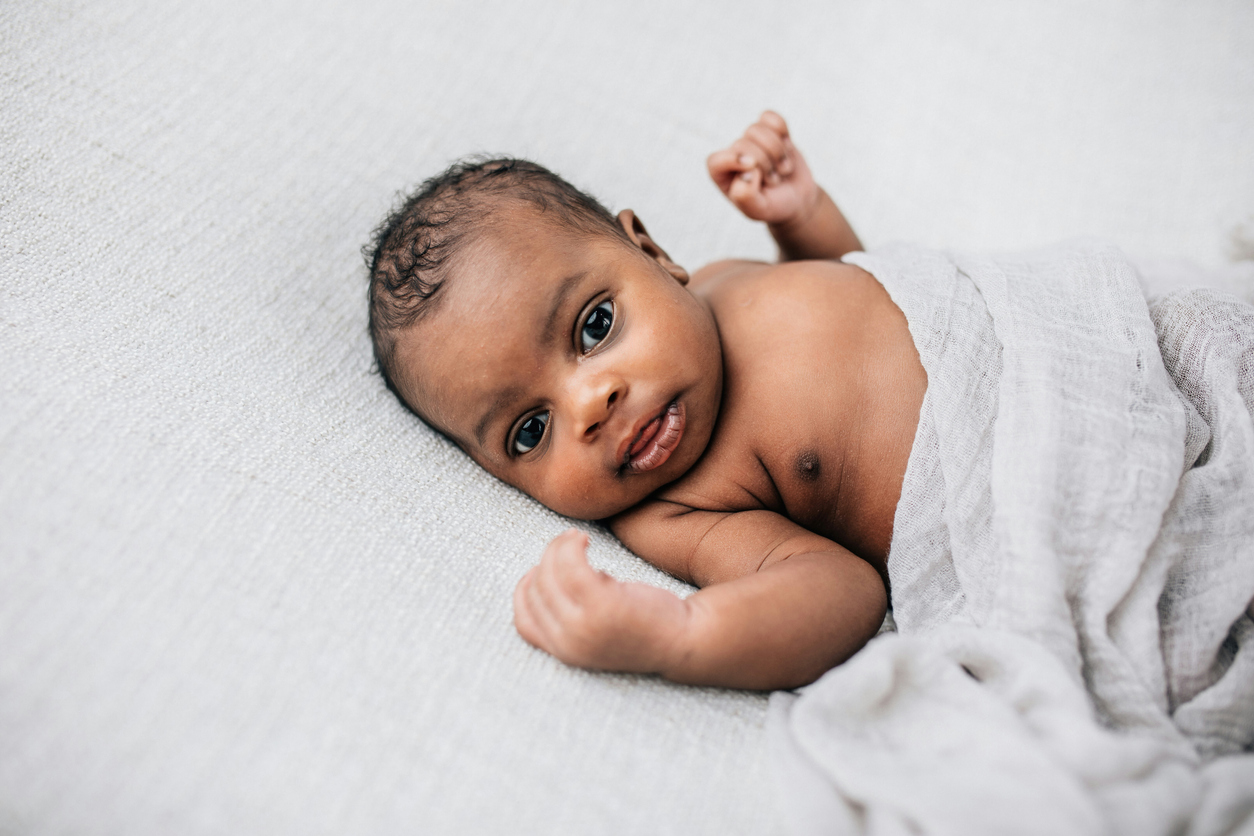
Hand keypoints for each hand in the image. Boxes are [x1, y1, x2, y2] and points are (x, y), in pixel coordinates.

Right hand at [513, 529, 690, 673]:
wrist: (687, 640)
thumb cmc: (644, 628)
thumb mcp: (598, 629)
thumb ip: (571, 615)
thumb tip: (546, 575)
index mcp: (565, 654)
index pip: (522, 622)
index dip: (528, 591)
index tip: (544, 570)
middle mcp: (569, 645)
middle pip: (535, 591)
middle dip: (546, 561)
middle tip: (567, 545)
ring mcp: (584, 627)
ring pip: (549, 574)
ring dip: (557, 547)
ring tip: (576, 538)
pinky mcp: (603, 606)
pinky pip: (570, 564)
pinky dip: (571, 545)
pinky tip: (585, 538)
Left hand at [708, 110, 820, 226]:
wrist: (797, 199)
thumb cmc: (773, 206)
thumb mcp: (757, 210)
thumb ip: (745, 196)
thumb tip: (747, 170)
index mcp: (722, 175)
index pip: (716, 161)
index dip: (733, 160)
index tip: (753, 170)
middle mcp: (733, 155)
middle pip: (742, 144)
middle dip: (765, 163)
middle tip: (774, 181)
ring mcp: (750, 141)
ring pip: (757, 129)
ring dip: (777, 152)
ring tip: (782, 169)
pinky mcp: (768, 131)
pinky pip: (770, 117)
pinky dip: (783, 132)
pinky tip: (786, 149)